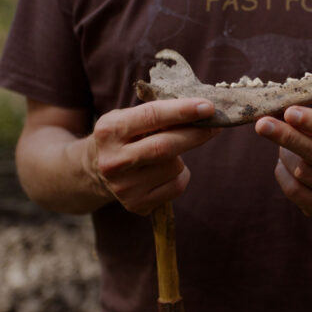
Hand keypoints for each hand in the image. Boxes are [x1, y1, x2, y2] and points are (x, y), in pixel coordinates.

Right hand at [88, 98, 219, 214]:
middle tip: (216, 125)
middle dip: (196, 134)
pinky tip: (165, 172)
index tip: (208, 107)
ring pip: (175, 167)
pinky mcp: (136, 204)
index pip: (151, 116)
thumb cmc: (124, 136)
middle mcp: (113, 160)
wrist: (96, 170)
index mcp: (109, 130)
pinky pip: (176, 187)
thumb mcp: (129, 117)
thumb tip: (202, 110)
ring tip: (167, 155)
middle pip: (165, 146)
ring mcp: (124, 186)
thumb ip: (159, 113)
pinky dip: (180, 176)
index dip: (182, 110)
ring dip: (182, 157)